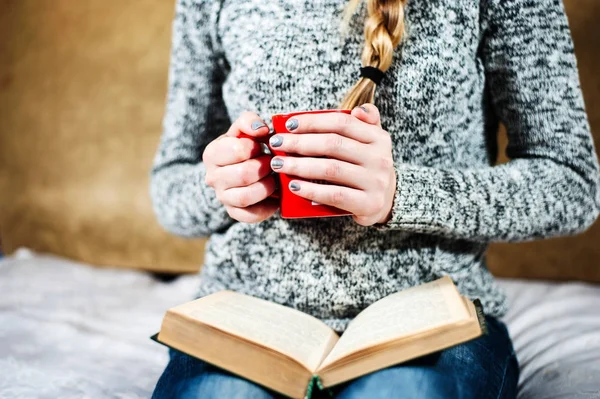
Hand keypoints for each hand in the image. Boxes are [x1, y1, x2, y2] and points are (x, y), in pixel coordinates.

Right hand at [203, 112, 278, 222]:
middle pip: (244, 174)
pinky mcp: (234, 212)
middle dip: (264, 168)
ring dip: (266, 187)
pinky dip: (267, 208)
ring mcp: (222, 197)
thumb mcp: (242, 130)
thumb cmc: (243, 147)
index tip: (260, 147)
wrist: (236, 169)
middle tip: (272, 163)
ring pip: (246, 196)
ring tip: (273, 179)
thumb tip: (261, 129)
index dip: (255, 147)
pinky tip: (275, 198)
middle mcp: (213, 177)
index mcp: (212, 154)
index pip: (237, 150)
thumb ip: (249, 122)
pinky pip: (250, 216)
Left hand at [269, 104, 395, 225]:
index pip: (342, 123)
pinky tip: (293, 186)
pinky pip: (335, 194)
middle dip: (299, 143)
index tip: (288, 125)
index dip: (313, 121)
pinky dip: (312, 189)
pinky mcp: (369, 203)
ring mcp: (376, 182)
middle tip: (276, 144)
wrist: (386, 202)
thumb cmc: (367, 168)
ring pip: (331, 169)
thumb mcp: (371, 142)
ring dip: (300, 165)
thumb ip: (365, 121)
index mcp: (378, 138)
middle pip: (333, 144)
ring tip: (278, 164)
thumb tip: (357, 111)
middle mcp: (380, 158)